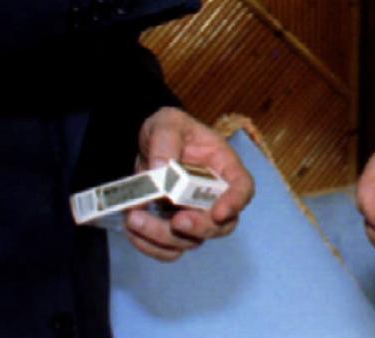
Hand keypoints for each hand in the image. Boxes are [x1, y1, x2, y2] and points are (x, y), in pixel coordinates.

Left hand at [124, 107, 254, 261]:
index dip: (235, 203)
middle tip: (176, 222)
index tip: (219, 212)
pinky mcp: (173, 228)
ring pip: (191, 241)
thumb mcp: (167, 123)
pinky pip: (167, 249)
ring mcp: (195, 215)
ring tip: (134, 219)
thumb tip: (161, 170)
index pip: (242, 187)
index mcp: (223, 166)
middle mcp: (214, 196)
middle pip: (221, 225)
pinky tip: (131, 228)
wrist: (147, 144)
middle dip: (200, 229)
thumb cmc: (168, 128)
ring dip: (163, 238)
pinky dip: (149, 246)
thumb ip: (166, 141)